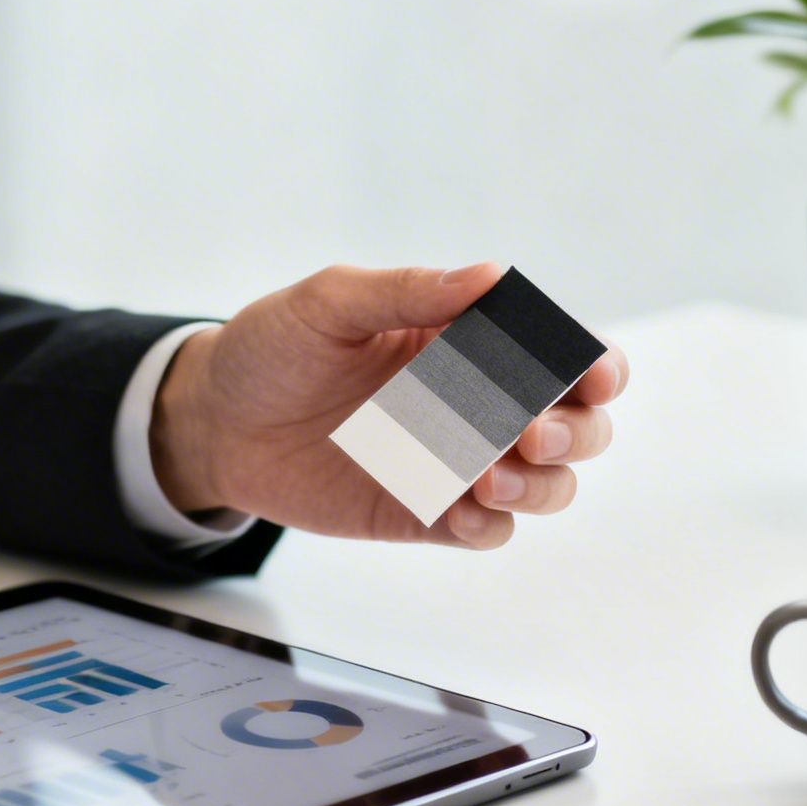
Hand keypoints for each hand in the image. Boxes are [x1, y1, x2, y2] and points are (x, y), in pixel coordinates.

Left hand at [152, 263, 626, 548]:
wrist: (213, 423)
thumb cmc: (271, 350)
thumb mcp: (330, 304)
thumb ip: (409, 292)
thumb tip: (491, 275)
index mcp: (469, 341)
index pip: (559, 353)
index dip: (592, 365)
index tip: (591, 375)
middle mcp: (477, 403)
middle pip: (578, 425)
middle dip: (575, 431)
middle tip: (528, 432)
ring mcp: (456, 463)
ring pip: (545, 485)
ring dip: (540, 484)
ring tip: (489, 477)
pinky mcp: (424, 513)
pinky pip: (485, 530)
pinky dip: (488, 525)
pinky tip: (460, 510)